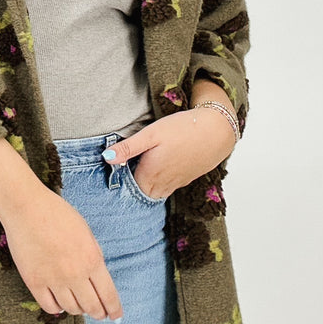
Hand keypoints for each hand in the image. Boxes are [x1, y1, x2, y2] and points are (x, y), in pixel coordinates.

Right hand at [0, 187, 122, 321]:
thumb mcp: (86, 231)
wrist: (26, 208)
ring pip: (72, 309)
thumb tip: (98, 279)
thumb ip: (94, 255)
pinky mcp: (34, 282)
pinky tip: (60, 302)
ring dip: (78, 310)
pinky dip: (58, 308)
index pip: (108, 295)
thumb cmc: (58, 214)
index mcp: (92, 259)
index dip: (114, 309)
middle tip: (99, 314)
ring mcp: (53, 280)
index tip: (116, 316)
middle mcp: (75, 273)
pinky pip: (49, 307)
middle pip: (91, 307)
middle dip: (98, 313)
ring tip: (79, 305)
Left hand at [105, 108, 235, 199]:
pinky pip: (166, 188)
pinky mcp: (185, 180)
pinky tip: (158, 166)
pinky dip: (158, 182)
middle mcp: (161, 185)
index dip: (117, 181)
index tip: (111, 171)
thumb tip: (106, 158)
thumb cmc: (182, 129)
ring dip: (144, 185)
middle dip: (129, 186)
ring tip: (138, 167)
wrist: (216, 131)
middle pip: (139, 194)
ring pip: (153, 192)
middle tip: (123, 169)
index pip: (126, 189)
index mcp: (149, 175)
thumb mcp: (151, 134)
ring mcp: (175, 184)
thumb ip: (128, 148)